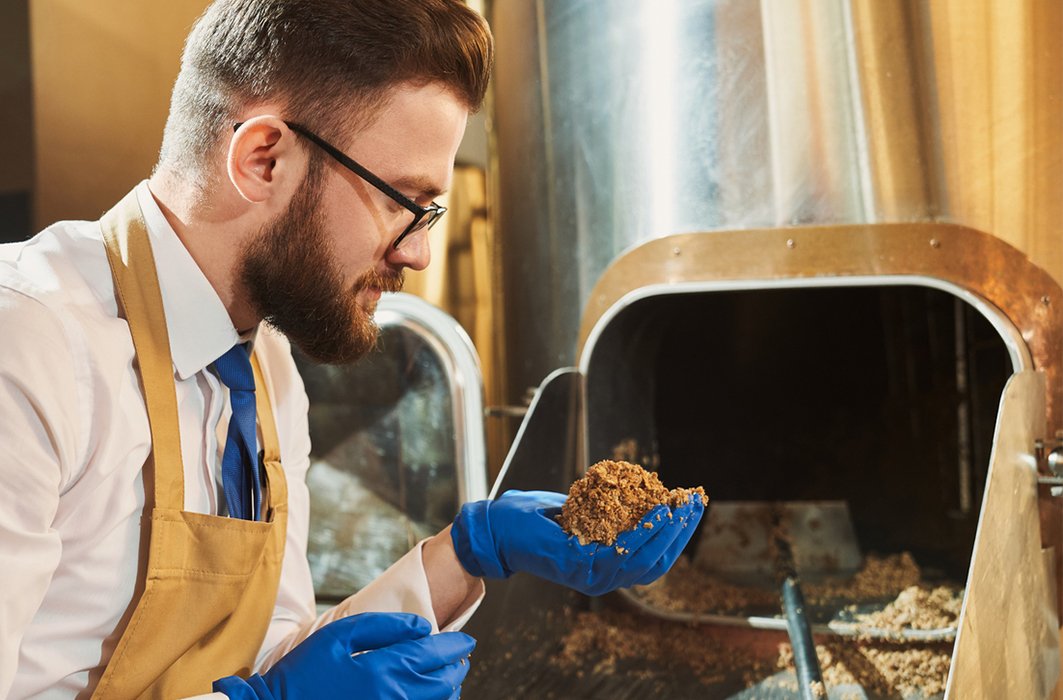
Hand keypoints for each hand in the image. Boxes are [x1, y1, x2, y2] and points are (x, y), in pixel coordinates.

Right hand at [213, 612, 473, 699]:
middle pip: (443, 684)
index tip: (467, 640)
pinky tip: (429, 696)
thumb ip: (384, 626)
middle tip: (462, 656)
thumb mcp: (339, 635)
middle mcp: (393, 698)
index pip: (435, 655)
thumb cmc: (304, 671)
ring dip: (449, 689)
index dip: (456, 646)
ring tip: (450, 676)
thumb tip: (422, 626)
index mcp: (382, 670)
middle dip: (457, 668)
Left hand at [450, 490, 703, 595]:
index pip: (653, 560)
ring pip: (641, 561)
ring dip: (665, 533)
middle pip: (654, 563)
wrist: (498, 526)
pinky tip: (653, 513)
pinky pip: (617, 553)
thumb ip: (610, 510)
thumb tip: (640, 491)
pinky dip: (639, 534)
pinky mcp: (574, 566)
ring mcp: (588, 577)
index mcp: (606, 568)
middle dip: (679, 533)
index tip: (692, 507)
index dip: (677, 537)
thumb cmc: (536, 519)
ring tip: (679, 507)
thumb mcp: (583, 512)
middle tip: (694, 503)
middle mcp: (601, 579)